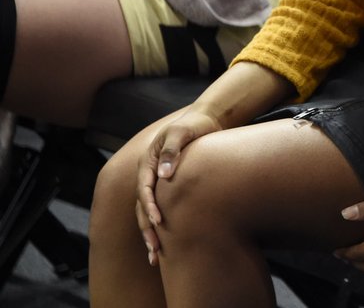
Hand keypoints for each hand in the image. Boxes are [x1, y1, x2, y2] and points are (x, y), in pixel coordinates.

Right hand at [136, 110, 221, 265]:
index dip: (150, 205)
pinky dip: (160, 227)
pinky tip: (166, 244)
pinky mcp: (168, 188)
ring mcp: (156, 182)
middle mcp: (148, 174)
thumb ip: (171, 150)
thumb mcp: (181, 132)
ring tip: (156, 257)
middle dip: (147, 229)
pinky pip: (160, 210)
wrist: (207, 120)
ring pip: (147, 213)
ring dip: (150, 234)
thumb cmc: (194, 125)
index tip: (158, 221)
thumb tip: (164, 175)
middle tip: (155, 250)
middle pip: (142, 207)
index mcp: (147, 161)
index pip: (144, 188)